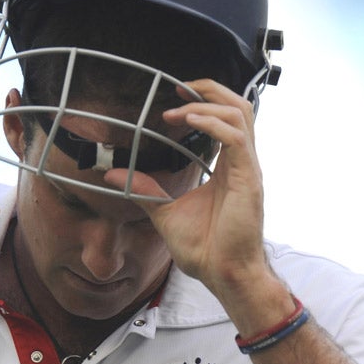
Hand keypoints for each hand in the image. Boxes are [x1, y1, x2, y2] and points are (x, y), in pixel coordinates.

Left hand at [106, 80, 291, 331]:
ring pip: (240, 115)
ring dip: (208, 105)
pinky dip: (213, 124)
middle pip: (239, 106)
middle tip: (180, 89)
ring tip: (180, 109)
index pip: (225, 119)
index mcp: (228, 167)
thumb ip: (145, 191)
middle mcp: (241, 163)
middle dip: (211, 90)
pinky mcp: (249, 179)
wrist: (224, 274)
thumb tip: (114, 176)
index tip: (177, 96)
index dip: (204, 100)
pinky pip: (236, 138)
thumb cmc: (206, 250)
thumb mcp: (165, 212)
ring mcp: (247, 169)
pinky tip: (190, 122)